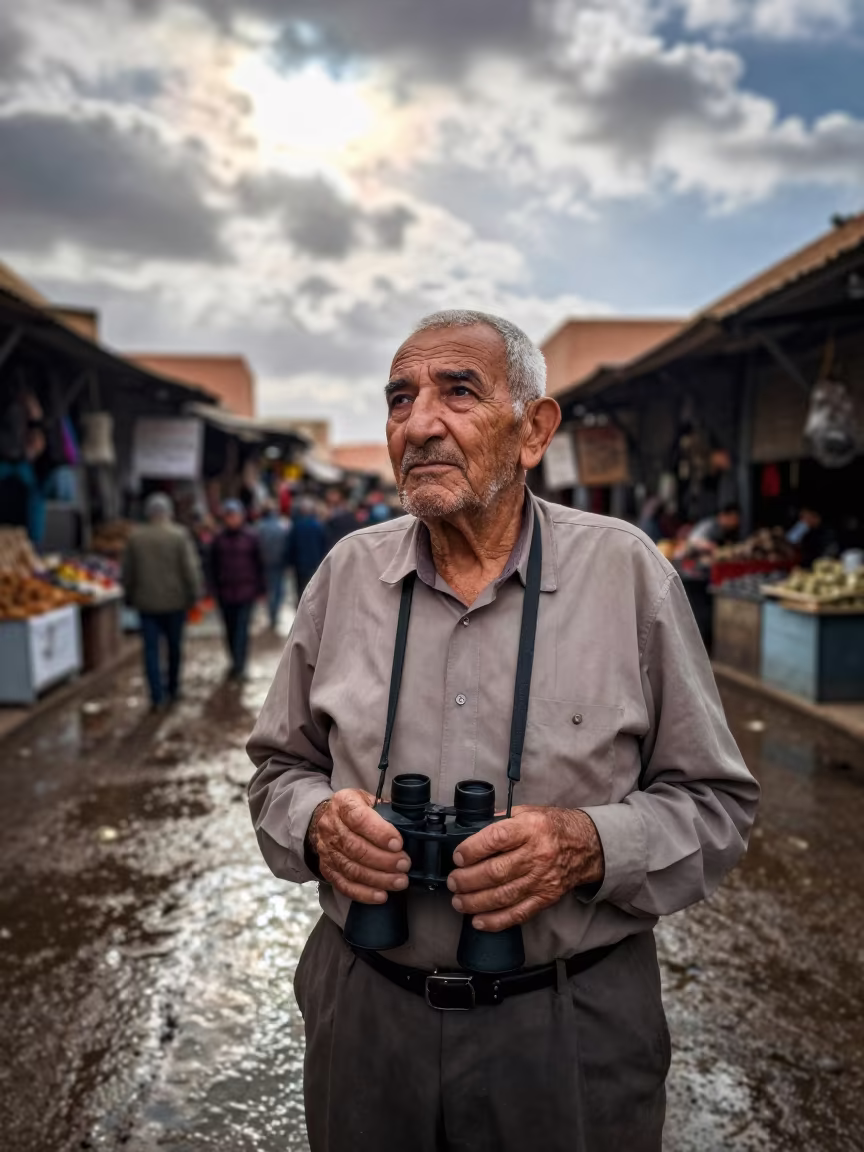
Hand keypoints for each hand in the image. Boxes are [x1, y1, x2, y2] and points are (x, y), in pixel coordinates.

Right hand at [306, 788, 411, 905]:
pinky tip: (381, 895)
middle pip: (356, 848)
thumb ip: (386, 811)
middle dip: (384, 860)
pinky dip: (363, 893)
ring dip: (378, 878)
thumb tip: (410, 827)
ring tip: (399, 881)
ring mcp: (327, 850)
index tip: (398, 844)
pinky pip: (344, 885)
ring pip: (351, 869)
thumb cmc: (355, 809)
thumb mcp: (369, 799)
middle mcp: (331, 827)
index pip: (359, 818)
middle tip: (404, 865)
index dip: (380, 833)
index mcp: (344, 804)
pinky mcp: (327, 868)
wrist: (326, 818)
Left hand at [447, 806, 603, 931]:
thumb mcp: (528, 812)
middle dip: (468, 880)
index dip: (473, 849)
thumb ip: (501, 820)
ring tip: (459, 901)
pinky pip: (519, 913)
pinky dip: (496, 920)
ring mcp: (542, 879)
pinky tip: (478, 920)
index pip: (497, 839)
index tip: (458, 856)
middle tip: (453, 881)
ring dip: (476, 902)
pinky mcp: (546, 898)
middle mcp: (537, 854)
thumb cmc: (553, 826)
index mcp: (531, 828)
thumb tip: (471, 828)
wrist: (587, 846)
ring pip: (503, 896)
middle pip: (496, 871)